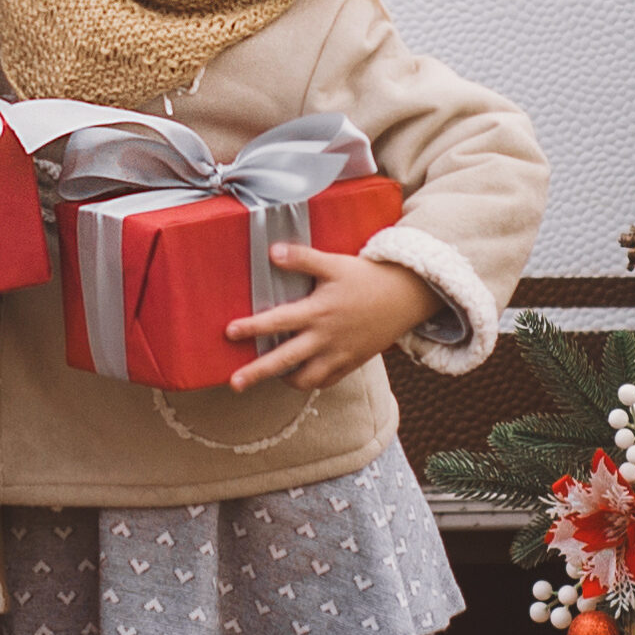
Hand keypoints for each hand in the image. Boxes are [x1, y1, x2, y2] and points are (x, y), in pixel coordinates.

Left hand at [227, 249, 438, 391]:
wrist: (406, 297)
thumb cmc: (367, 278)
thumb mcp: (335, 263)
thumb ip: (302, 258)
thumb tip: (271, 251)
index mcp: (318, 312)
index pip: (278, 322)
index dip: (252, 328)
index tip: (229, 333)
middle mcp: (325, 338)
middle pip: (285, 361)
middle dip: (257, 373)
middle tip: (234, 383)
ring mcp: (339, 355)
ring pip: (306, 379)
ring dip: (285, 379)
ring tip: (270, 377)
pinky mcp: (351, 364)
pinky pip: (326, 382)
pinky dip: (310, 382)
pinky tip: (299, 376)